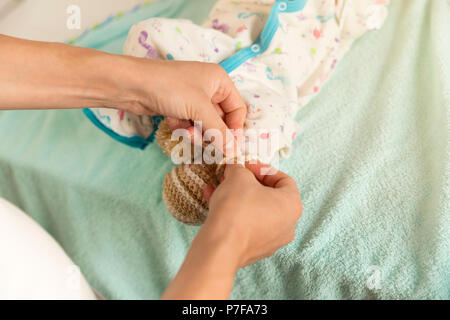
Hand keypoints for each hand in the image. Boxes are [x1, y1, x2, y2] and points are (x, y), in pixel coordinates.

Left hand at [123, 59, 246, 152]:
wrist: (131, 85)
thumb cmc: (169, 87)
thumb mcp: (199, 109)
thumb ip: (219, 132)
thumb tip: (234, 151)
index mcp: (219, 81)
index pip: (237, 110)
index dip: (234, 128)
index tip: (229, 146)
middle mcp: (209, 88)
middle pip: (220, 120)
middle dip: (211, 133)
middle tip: (206, 144)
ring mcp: (192, 98)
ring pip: (204, 125)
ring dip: (196, 133)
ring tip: (185, 133)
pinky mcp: (178, 107)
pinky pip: (189, 125)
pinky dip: (183, 128)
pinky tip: (173, 124)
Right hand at [161, 162, 301, 298]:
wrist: (221, 246)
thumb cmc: (237, 208)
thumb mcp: (238, 176)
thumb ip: (239, 168)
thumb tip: (235, 169)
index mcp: (292, 205)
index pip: (283, 179)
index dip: (263, 168)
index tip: (245, 166)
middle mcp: (287, 225)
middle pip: (269, 196)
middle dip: (247, 183)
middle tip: (231, 176)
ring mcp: (272, 240)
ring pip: (256, 211)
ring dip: (238, 197)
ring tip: (219, 187)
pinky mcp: (254, 250)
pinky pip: (246, 225)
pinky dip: (233, 213)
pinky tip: (213, 202)